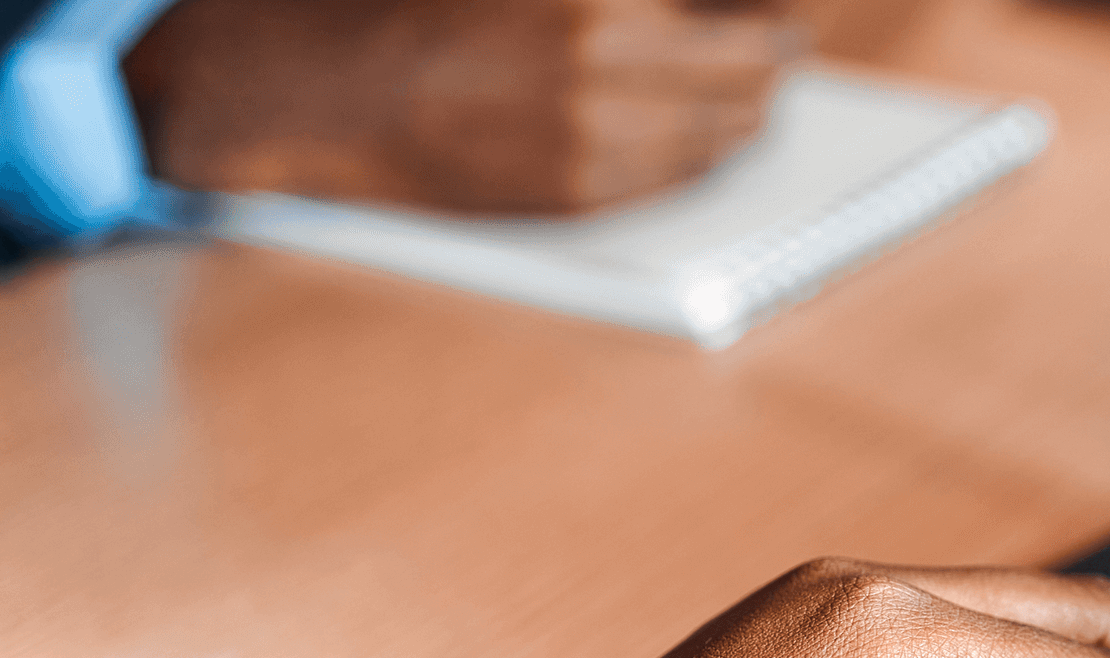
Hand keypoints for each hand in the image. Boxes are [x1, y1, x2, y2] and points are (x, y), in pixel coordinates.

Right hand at [122, 0, 805, 213]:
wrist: (323, 85)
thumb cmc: (419, 6)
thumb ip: (622, 0)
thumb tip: (712, 14)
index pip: (741, 4)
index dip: (773, 10)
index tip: (785, 14)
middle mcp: (608, 42)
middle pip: (755, 60)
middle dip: (773, 52)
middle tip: (781, 47)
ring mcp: (599, 122)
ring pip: (731, 126)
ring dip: (749, 109)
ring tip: (752, 95)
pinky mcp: (581, 186)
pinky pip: (684, 174)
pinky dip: (705, 153)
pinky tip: (704, 136)